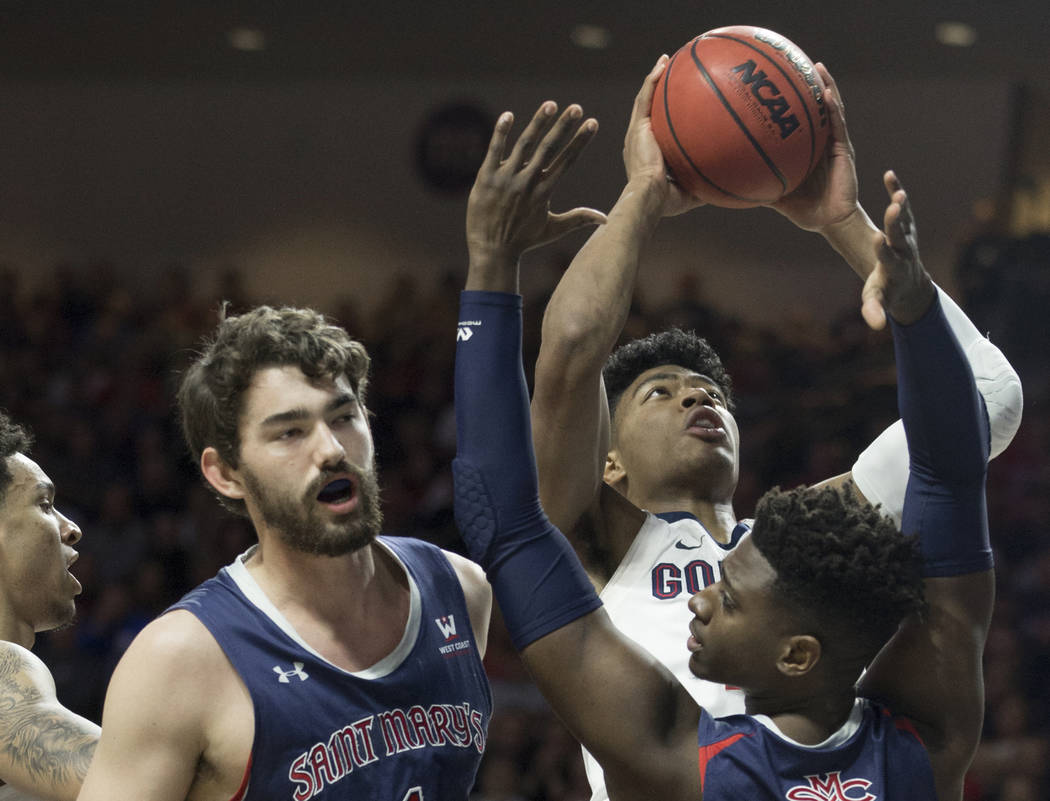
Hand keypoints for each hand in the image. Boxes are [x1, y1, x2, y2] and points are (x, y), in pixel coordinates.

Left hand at [466, 101, 606, 288]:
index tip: (592, 122)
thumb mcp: (553, 229)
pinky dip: (501, 133)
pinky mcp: (485, 178)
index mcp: (544, 192)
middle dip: (564, 127)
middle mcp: (527, 183)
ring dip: (538, 123)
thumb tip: (606, 220)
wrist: (491, 250)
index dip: (580, 141)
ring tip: (551, 105)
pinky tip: (509, 115)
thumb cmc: (523, 240)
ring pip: (524, 145)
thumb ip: (579, 219)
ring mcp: (506, 179)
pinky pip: (494, 150)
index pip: (567, 161)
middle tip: (577, 107)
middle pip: (549, 148)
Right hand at [623, 55, 702, 217]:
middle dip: (658, 92)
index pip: (657, 130)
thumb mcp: (692, 192)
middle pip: (649, 110)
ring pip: (645, 99)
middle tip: (670, 77)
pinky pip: (644, 98)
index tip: (678, 107)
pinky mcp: (636, 128)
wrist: (649, 197)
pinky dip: (652, 79)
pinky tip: (663, 63)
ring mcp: (636, 133)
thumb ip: (707, 184)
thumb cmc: (667, 201)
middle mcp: (639, 141)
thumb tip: (732, 182)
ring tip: (666, 61)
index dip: (665, 117)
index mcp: (648, 154)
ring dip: (654, 79)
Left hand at [769, 64, 859, 231]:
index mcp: (805, 149)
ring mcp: (833, 143)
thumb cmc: (804, 209)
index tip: (775, 82)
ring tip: (817, 67)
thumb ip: (756, 187)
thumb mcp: (775, 195)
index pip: (798, 120)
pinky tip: (826, 94)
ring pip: (831, 109)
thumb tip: (728, 186)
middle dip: (808, 84)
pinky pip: (838, 125)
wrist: (829, 222)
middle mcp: (820, 141)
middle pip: (814, 107)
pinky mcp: (844, 150)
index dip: (791, 101)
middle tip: (795, 61)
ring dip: (826, 86)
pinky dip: (834, 108)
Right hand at [861, 171, 935, 328]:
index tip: (878, 239)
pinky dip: (896, 190)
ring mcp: (907, 236)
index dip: (884, 249)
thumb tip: (876, 325)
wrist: (910, 283)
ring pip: (905, 219)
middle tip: (894, 208)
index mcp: (893, 268)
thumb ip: (874, 310)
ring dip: (901, 205)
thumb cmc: (888, 292)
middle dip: (896, 222)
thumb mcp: (879, 301)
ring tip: (897, 190)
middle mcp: (903, 250)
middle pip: (900, 235)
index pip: (889, 258)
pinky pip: (903, 206)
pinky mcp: (906, 225)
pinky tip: (890, 174)